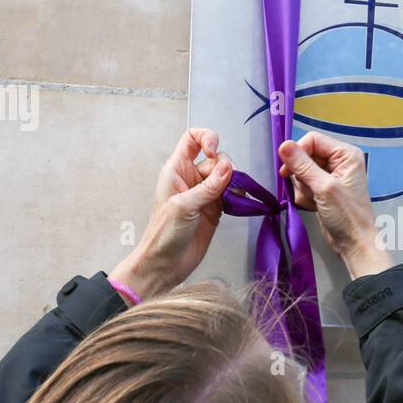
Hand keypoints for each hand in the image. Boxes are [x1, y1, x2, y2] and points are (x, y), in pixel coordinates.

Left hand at [110, 128, 232, 300]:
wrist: (165, 264)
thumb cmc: (164, 234)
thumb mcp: (184, 206)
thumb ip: (207, 187)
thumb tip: (228, 168)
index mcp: (176, 170)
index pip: (192, 138)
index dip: (206, 138)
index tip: (215, 152)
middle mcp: (191, 178)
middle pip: (216, 158)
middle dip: (225, 166)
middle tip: (227, 184)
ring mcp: (204, 193)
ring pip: (226, 175)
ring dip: (234, 182)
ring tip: (234, 196)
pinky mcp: (215, 208)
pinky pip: (231, 193)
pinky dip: (238, 195)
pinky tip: (239, 202)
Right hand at [278, 132, 393, 279]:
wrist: (353, 243)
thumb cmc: (346, 215)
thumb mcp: (324, 188)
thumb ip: (303, 166)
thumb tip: (283, 145)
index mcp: (345, 154)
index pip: (313, 140)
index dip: (298, 152)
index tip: (286, 169)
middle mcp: (338, 161)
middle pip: (305, 156)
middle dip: (301, 175)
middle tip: (307, 190)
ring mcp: (329, 176)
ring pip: (301, 172)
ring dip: (302, 188)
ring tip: (314, 201)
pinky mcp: (322, 190)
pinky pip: (303, 185)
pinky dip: (304, 196)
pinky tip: (314, 206)